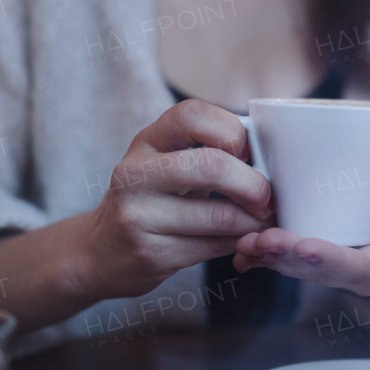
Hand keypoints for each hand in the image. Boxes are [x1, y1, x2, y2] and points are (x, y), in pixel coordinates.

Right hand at [77, 100, 274, 298]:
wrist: (101, 251)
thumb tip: (269, 153)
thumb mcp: (164, 162)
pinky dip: (239, 242)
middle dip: (253, 184)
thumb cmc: (150, 200)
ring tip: (262, 221)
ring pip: (220, 216)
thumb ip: (206, 150)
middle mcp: (135, 174)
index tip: (248, 152)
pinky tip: (243, 239)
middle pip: (212, 166)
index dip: (232, 130)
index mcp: (145, 141)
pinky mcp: (150, 254)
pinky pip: (213, 247)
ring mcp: (138, 216)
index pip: (192, 115)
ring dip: (253, 221)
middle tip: (267, 198)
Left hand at [232, 151, 369, 295]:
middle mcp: (351, 269)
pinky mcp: (308, 248)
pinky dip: (259, 256)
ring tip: (246, 241)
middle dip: (287, 257)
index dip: (328, 260)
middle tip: (262, 240)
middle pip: (316, 270)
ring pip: (294, 266)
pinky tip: (241, 252)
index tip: (304, 246)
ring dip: (268, 256)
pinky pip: (282, 257)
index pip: (355, 269)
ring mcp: (327, 260)